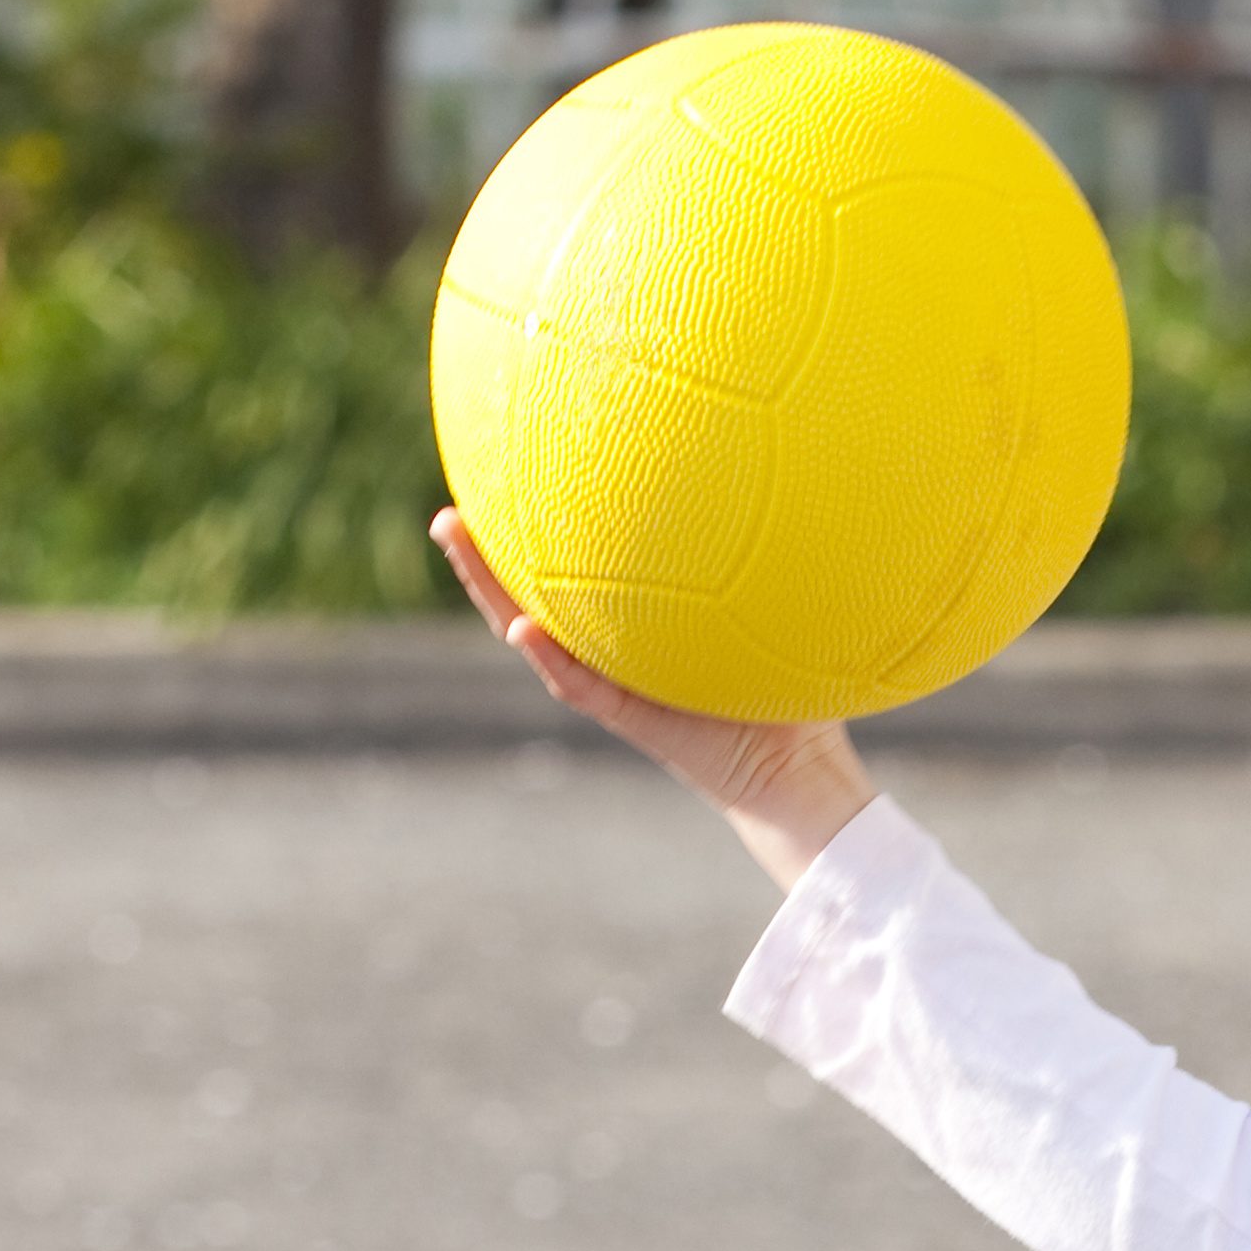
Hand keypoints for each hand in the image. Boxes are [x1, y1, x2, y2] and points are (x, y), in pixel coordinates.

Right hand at [432, 508, 876, 891]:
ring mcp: (613, 682)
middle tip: (448, 508)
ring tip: (455, 536)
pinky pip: (578, 685)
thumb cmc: (794, 686)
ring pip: (533, 632)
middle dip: (488, 554)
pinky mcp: (628, 717)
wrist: (799, 768)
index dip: (540, 536)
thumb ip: (776, 558)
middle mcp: (615, 650)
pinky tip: (521, 628)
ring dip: (490, 589)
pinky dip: (549, 658)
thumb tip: (801, 482)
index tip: (507, 481)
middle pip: (535, 594)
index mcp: (637, 625)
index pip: (579, 572)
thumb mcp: (783, 610)